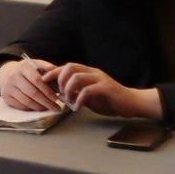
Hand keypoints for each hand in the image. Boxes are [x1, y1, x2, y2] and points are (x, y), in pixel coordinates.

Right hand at [0, 56, 61, 111]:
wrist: (8, 73)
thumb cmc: (29, 70)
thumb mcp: (37, 64)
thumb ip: (49, 68)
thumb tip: (60, 74)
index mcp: (23, 67)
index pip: (37, 80)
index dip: (47, 91)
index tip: (56, 98)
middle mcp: (13, 76)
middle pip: (32, 92)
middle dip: (46, 102)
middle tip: (57, 108)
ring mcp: (7, 87)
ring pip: (27, 101)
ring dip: (40, 107)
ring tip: (49, 109)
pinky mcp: (5, 96)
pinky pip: (21, 106)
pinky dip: (32, 109)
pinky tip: (39, 108)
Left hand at [45, 63, 160, 118]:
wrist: (132, 103)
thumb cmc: (109, 100)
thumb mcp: (89, 95)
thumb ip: (76, 92)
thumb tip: (59, 94)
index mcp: (88, 72)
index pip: (67, 66)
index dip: (53, 71)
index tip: (43, 79)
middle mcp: (93, 72)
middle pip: (70, 67)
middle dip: (59, 79)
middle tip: (59, 93)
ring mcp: (100, 79)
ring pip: (77, 77)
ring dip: (68, 90)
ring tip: (68, 101)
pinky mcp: (106, 88)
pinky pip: (88, 90)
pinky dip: (79, 99)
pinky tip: (78, 106)